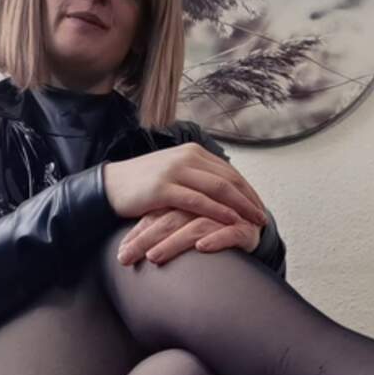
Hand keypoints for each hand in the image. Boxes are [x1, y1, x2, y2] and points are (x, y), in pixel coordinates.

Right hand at [102, 142, 267, 227]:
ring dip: (241, 206)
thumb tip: (221, 192)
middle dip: (249, 200)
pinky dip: (218, 211)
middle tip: (263, 218)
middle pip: (229, 179)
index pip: (229, 171)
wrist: (110, 186)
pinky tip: (231, 222)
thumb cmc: (143, 185)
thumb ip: (196, 178)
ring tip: (254, 222)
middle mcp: (187, 157)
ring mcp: (176, 171)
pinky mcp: (164, 188)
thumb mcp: (174, 174)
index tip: (259, 207)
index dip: (248, 190)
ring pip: (218, 188)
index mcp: (192, 152)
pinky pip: (198, 201)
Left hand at [116, 208, 261, 266]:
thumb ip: (159, 229)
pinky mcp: (245, 228)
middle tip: (127, 257)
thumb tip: (123, 250)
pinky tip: (202, 248)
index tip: (120, 253)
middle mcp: (205, 205)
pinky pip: (229, 232)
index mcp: (188, 198)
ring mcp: (227, 215)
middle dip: (147, 240)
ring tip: (155, 257)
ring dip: (174, 242)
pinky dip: (216, 239)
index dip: (139, 232)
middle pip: (172, 219)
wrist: (252, 228)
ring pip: (196, 226)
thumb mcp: (182, 227)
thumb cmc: (213, 230)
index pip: (158, 214)